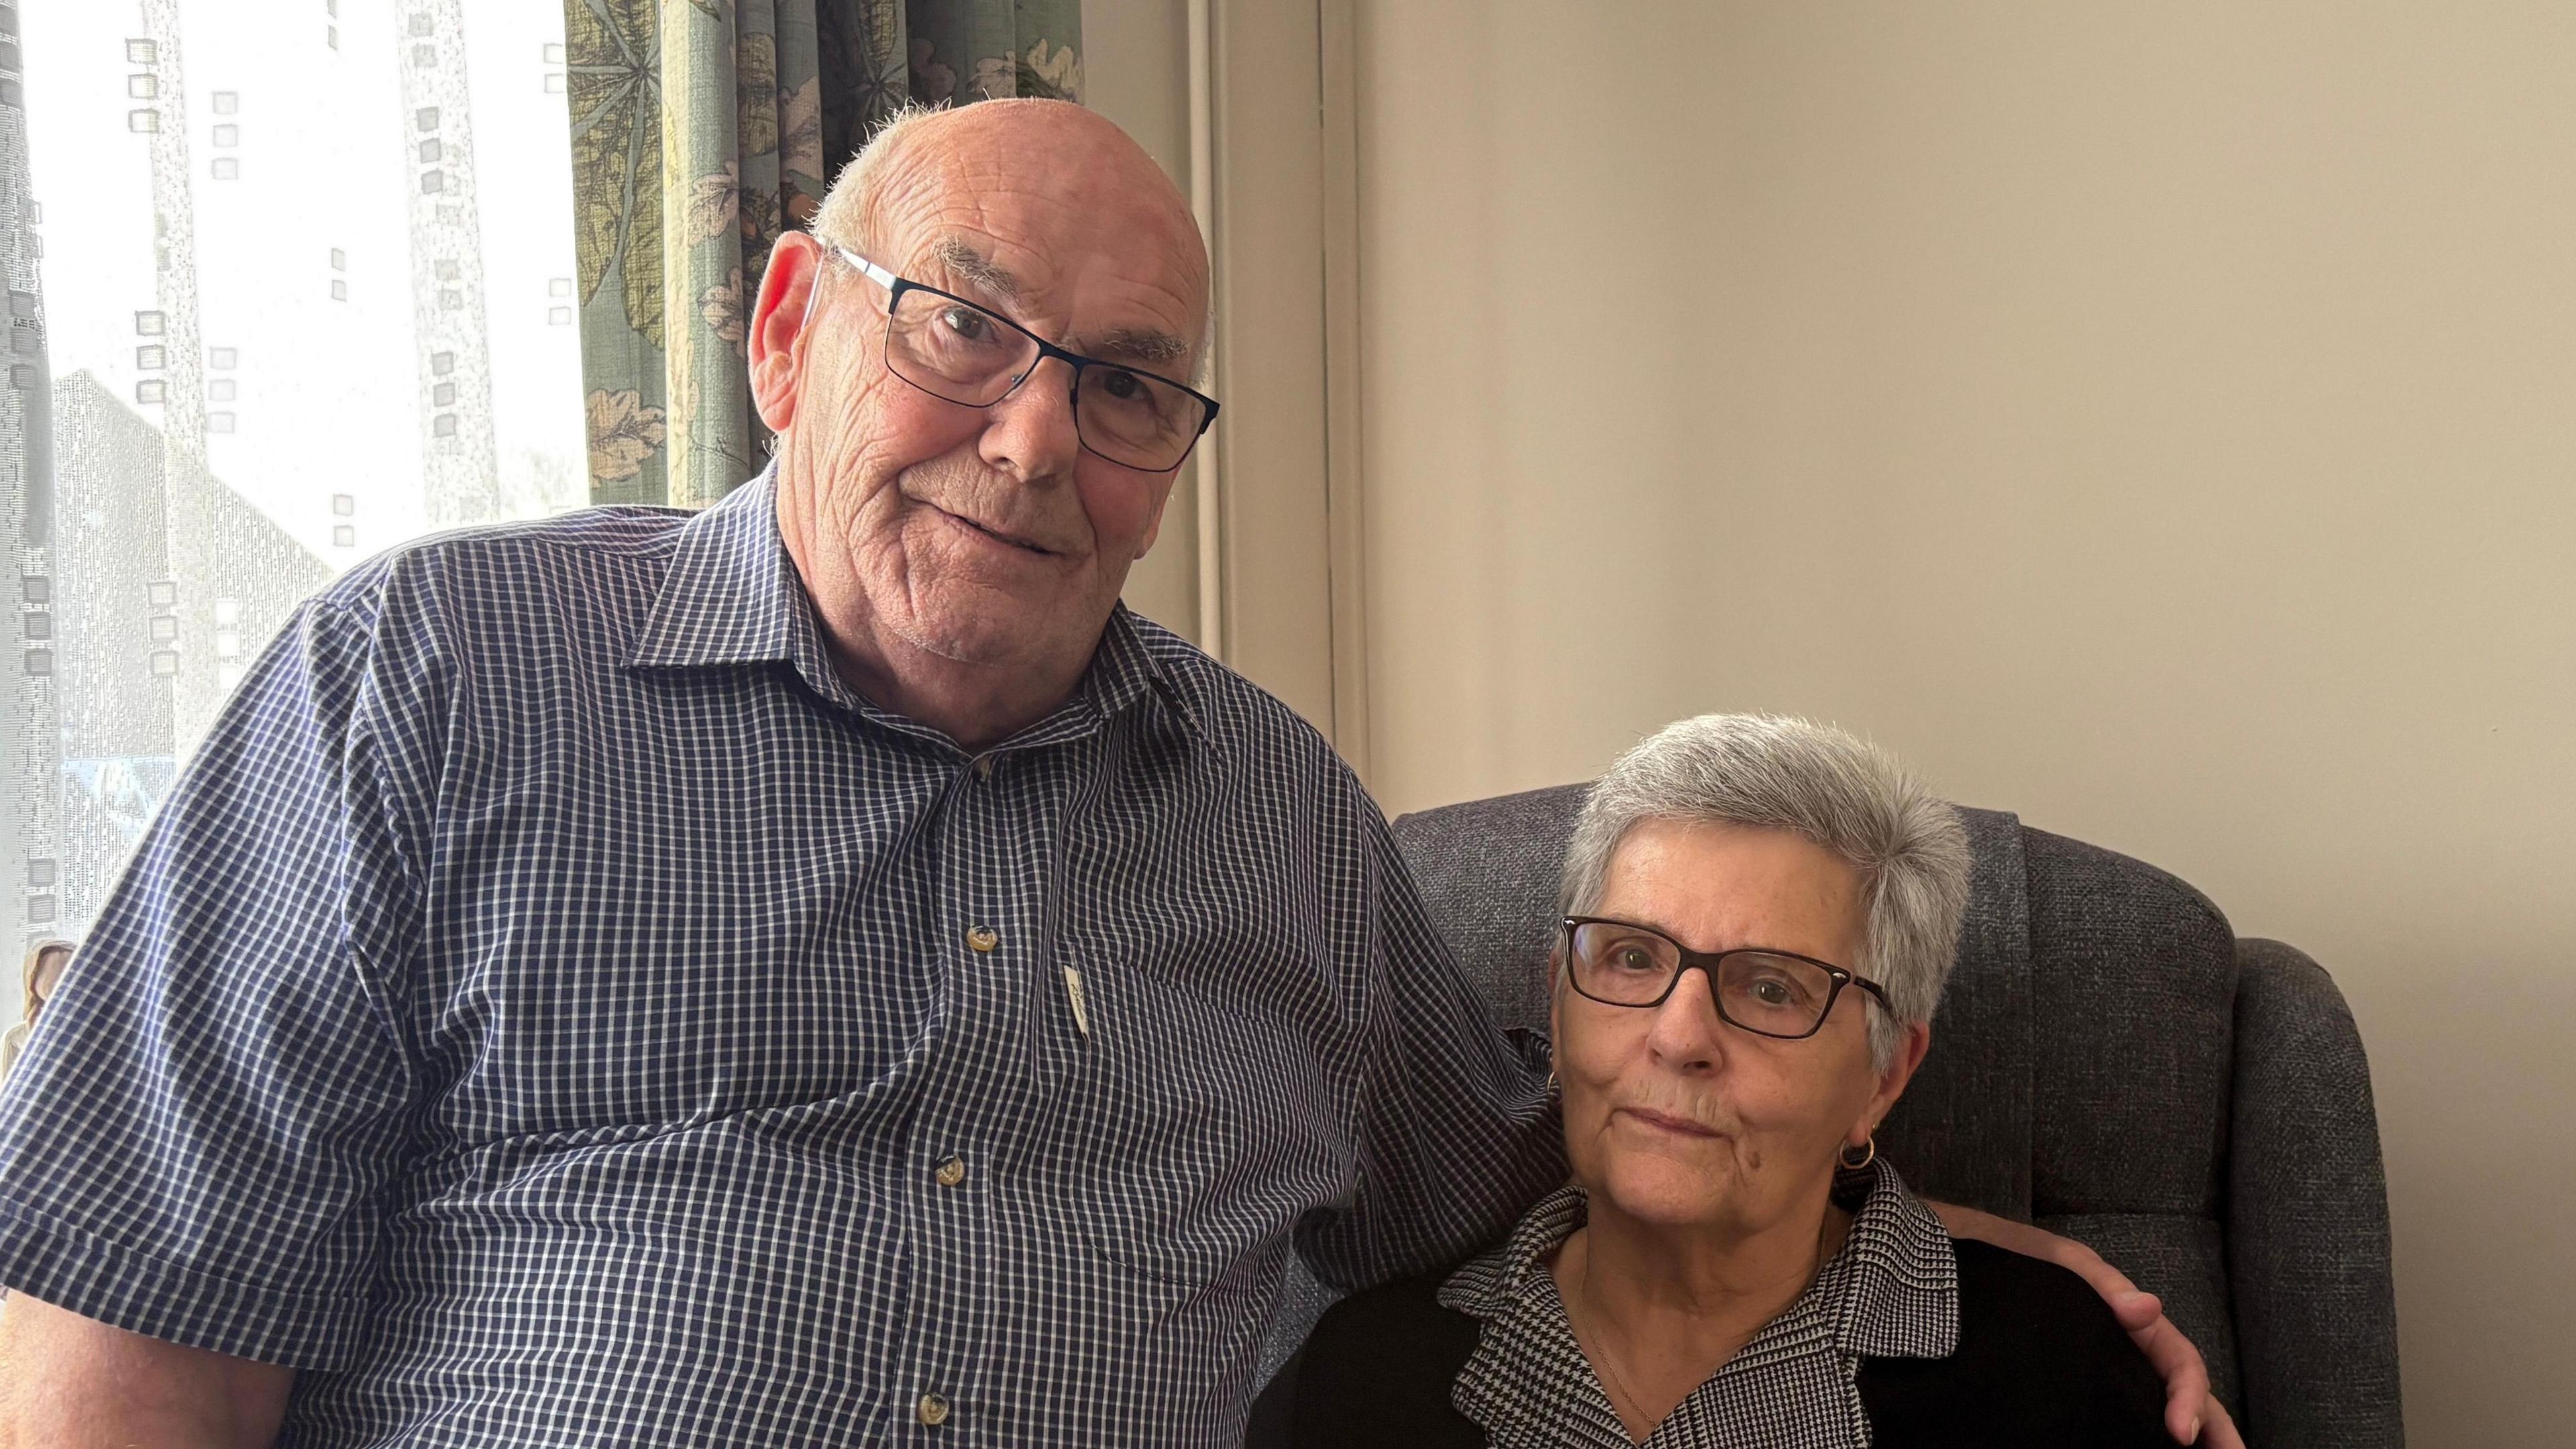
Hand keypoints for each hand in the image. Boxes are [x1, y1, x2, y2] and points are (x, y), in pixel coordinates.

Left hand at [1929, 1202, 2241, 1447]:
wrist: (1942, 1265)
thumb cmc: (2007, 1257)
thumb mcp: (2056, 1263)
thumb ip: (2103, 1286)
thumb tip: (2149, 1308)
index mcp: (2128, 1319)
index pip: (2179, 1362)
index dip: (2189, 1397)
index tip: (2179, 1434)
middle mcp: (2119, 1347)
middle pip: (2177, 1391)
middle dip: (2211, 1427)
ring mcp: (2093, 1368)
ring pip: (2146, 1404)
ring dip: (2183, 1431)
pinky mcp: (2061, 1385)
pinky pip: (2106, 1412)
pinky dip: (2129, 1431)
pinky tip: (2133, 1448)